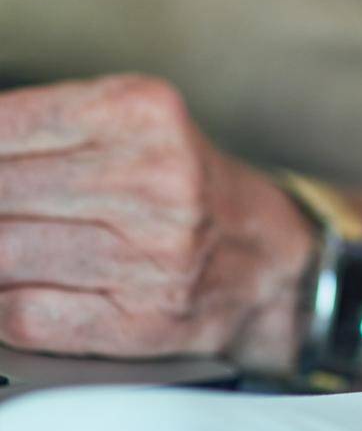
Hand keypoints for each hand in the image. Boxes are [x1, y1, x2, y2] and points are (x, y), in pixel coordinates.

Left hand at [0, 76, 314, 370]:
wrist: (267, 258)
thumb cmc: (182, 183)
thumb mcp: (132, 121)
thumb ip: (46, 125)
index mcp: (143, 112)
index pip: (9, 123)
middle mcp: (152, 178)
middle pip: (2, 189)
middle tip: (1, 204)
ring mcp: (148, 253)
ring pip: (4, 252)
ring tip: (8, 236)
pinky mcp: (137, 319)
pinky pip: (24, 312)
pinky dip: (0, 302)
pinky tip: (10, 284)